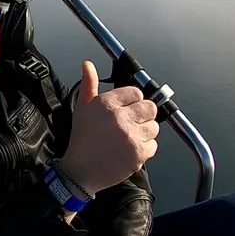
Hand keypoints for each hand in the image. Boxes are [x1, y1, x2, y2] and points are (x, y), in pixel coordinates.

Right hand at [59, 61, 159, 195]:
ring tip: (130, 137)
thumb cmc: (82, 139)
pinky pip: (154, 145)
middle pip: (149, 108)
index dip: (133, 100)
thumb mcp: (82, 108)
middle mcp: (120, 118)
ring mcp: (131, 136)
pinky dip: (145, 148)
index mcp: (106, 104)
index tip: (127, 109)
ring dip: (145, 132)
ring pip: (154, 127)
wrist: (80, 171)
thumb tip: (88, 64)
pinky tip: (131, 149)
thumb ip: (89, 84)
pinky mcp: (139, 154)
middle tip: (131, 123)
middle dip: (142, 115)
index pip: (135, 92)